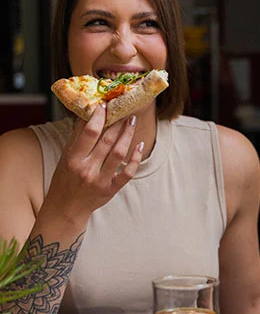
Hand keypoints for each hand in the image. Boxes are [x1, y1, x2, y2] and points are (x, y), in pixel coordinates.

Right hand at [44, 104, 143, 221]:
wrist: (66, 208)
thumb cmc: (65, 179)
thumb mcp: (65, 157)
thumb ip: (77, 137)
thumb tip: (87, 113)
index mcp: (74, 159)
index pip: (90, 132)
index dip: (100, 116)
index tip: (105, 105)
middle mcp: (87, 169)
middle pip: (107, 140)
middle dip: (117, 122)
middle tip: (124, 110)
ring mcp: (101, 180)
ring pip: (119, 153)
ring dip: (128, 135)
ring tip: (131, 121)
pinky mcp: (111, 189)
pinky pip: (128, 173)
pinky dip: (135, 158)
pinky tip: (139, 145)